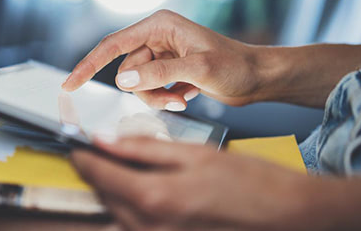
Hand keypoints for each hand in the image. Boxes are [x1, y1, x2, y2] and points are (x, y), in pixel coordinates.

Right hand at [62, 9, 261, 109]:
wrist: (257, 77)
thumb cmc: (235, 66)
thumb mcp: (198, 69)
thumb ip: (159, 73)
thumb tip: (123, 80)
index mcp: (159, 26)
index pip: (114, 45)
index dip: (89, 64)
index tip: (69, 83)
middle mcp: (156, 38)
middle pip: (127, 71)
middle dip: (145, 91)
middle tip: (172, 99)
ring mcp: (161, 55)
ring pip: (138, 84)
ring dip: (157, 97)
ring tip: (182, 99)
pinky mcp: (167, 70)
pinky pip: (150, 89)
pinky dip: (165, 98)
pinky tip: (187, 96)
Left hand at [71, 137, 360, 230]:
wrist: (284, 213)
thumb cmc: (245, 179)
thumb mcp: (192, 153)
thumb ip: (143, 147)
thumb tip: (105, 139)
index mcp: (154, 197)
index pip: (99, 174)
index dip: (83, 156)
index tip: (76, 144)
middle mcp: (150, 226)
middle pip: (103, 196)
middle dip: (94, 173)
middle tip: (95, 151)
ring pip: (115, 213)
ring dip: (109, 190)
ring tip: (115, 167)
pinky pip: (133, 226)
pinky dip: (127, 206)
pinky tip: (138, 189)